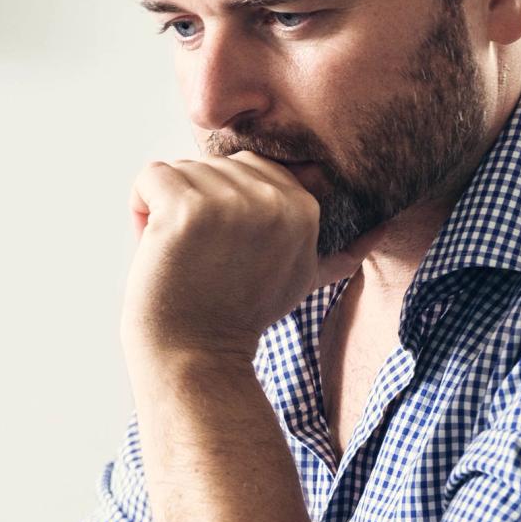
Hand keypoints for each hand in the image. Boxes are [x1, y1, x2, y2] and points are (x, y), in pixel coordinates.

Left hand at [124, 153, 343, 364]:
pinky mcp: (186, 209)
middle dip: (195, 207)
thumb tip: (381, 230)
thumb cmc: (239, 315)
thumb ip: (336, 252)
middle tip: (202, 260)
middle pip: (212, 166)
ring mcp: (229, 203)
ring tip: (181, 258)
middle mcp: (273, 200)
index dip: (225, 208)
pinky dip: (140, 209)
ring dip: (164, 213)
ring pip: (179, 171)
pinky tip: (155, 248)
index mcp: (304, 207)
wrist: (197, 356)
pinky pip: (149, 177)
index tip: (227, 254)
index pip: (249, 168)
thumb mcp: (301, 278)